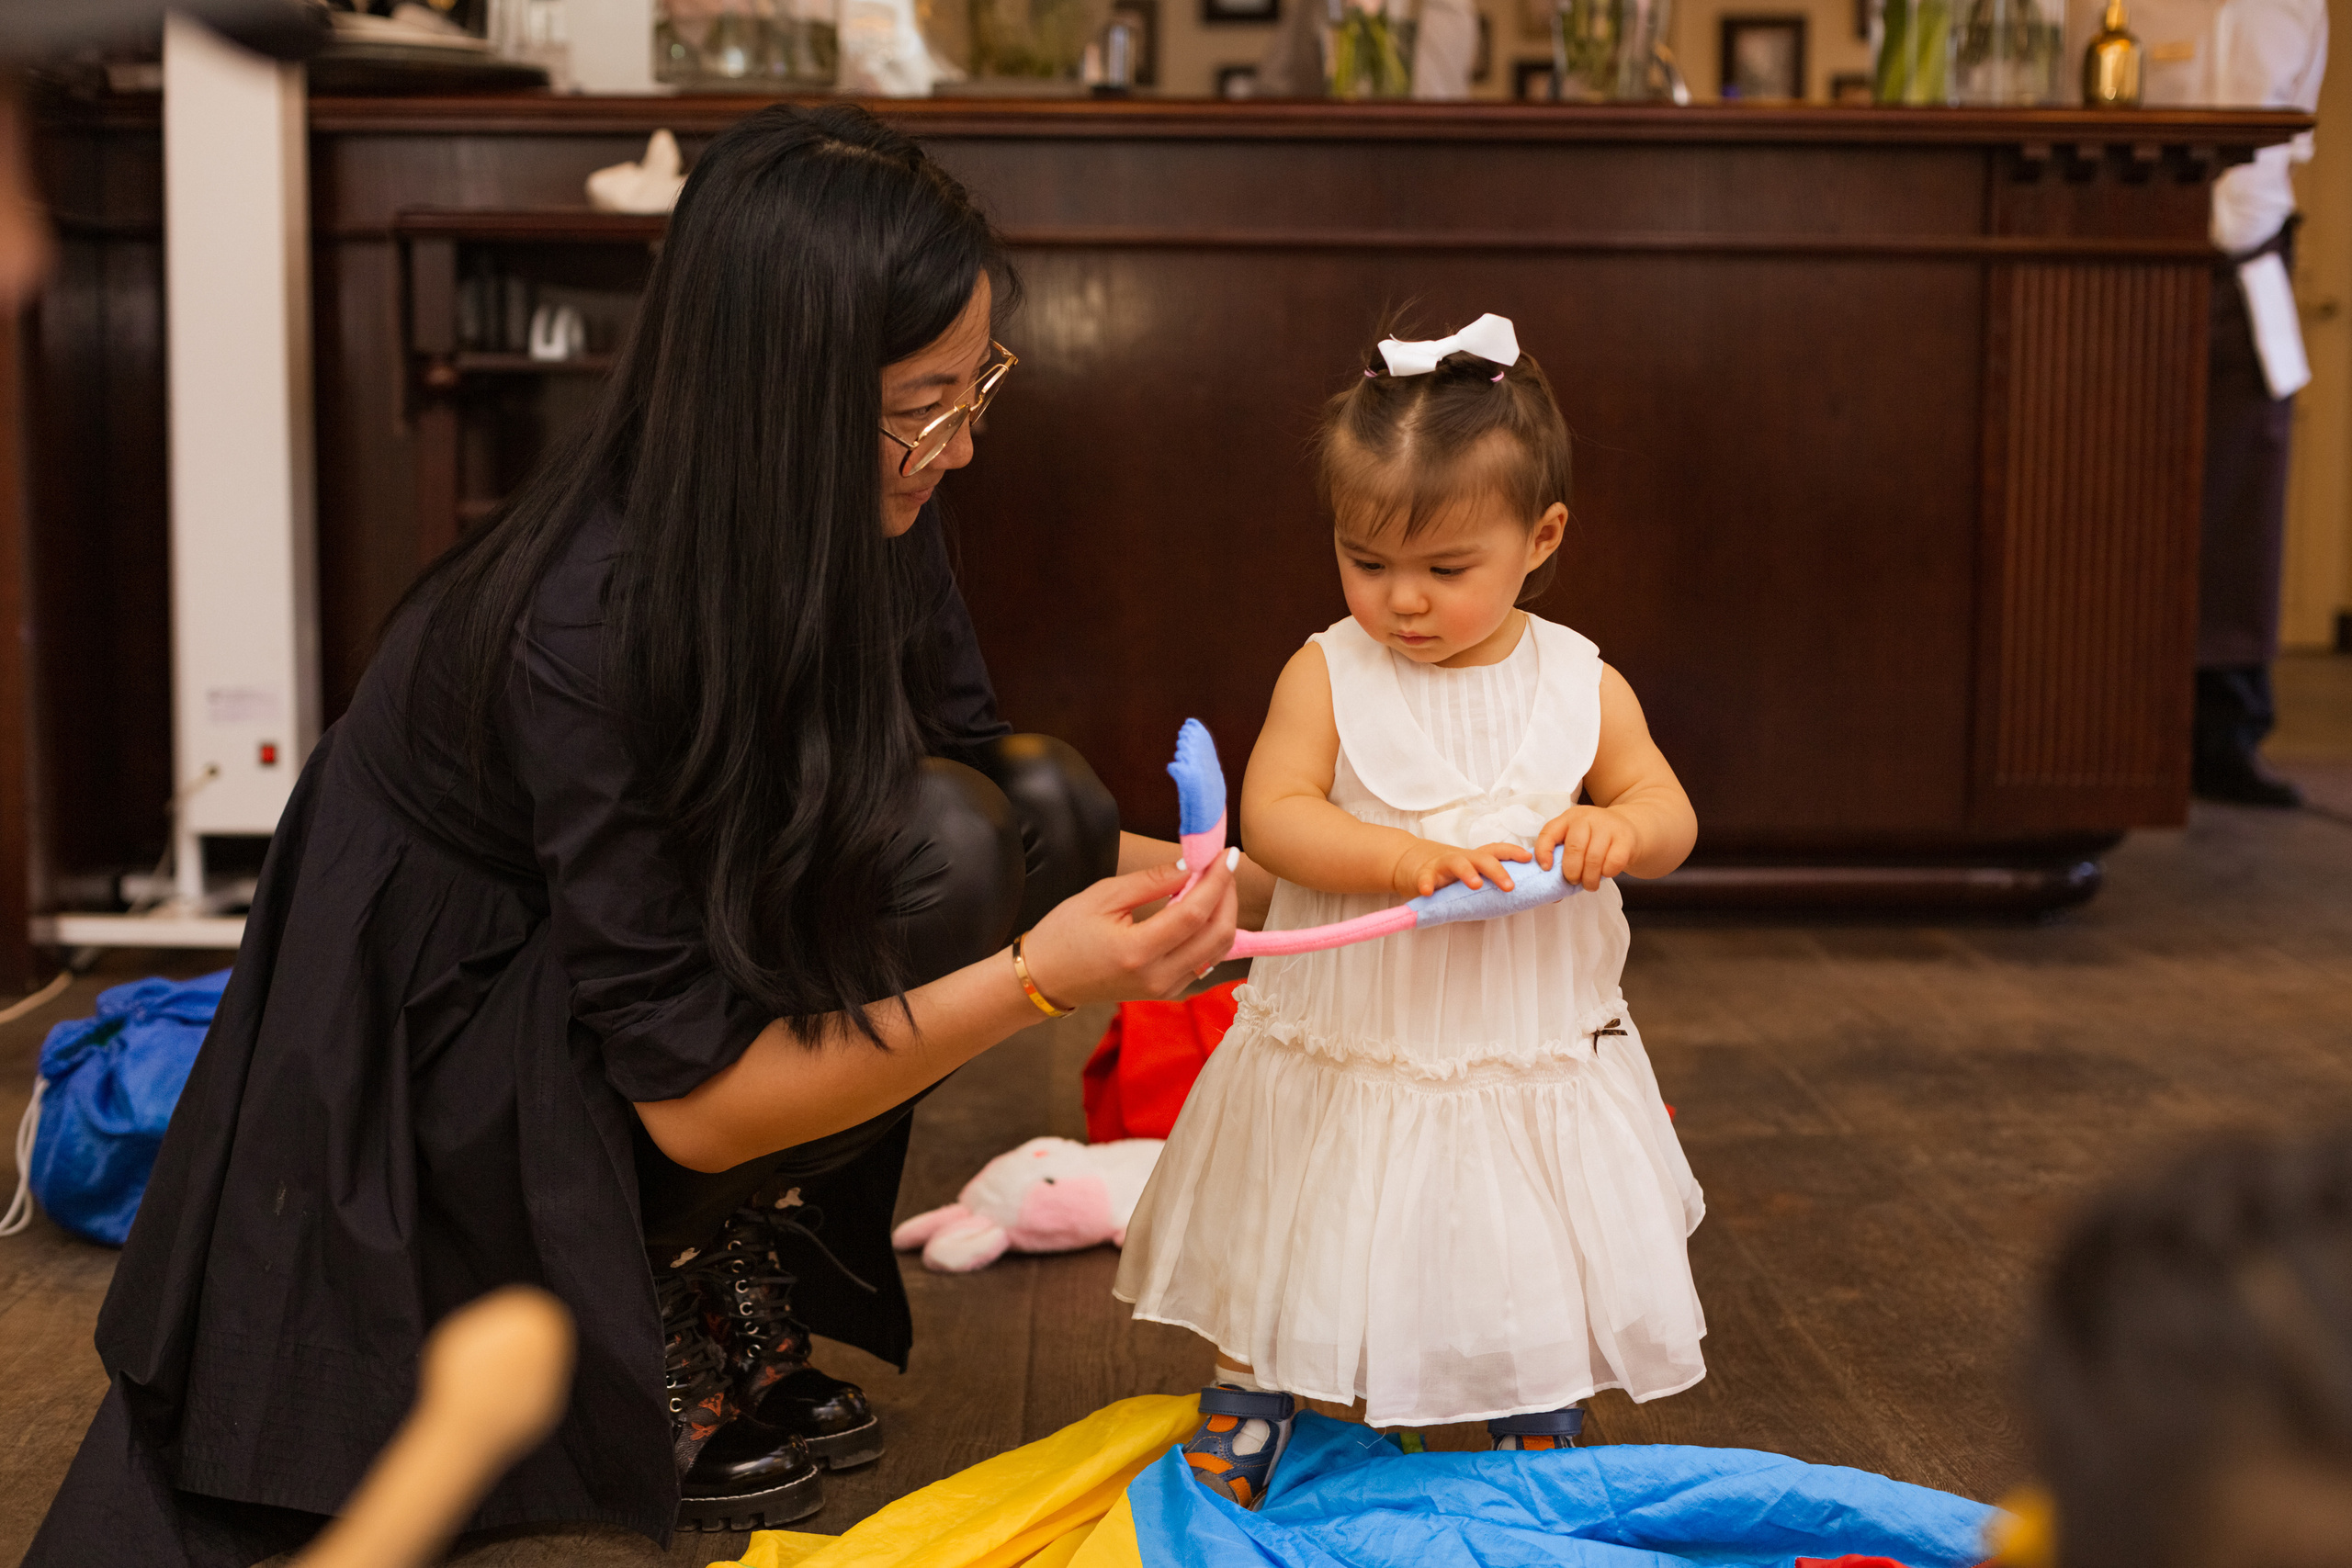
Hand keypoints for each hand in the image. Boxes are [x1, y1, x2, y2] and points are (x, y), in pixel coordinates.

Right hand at [1015, 853, 1238, 1006]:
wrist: (1046, 979)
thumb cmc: (1065, 933)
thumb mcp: (1102, 896)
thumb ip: (1150, 881)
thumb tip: (1190, 866)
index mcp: (1137, 951)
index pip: (1195, 914)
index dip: (1217, 881)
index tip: (1226, 854)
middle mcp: (1157, 976)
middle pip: (1217, 935)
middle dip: (1228, 895)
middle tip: (1222, 865)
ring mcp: (1165, 989)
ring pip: (1217, 951)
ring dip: (1224, 914)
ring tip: (1213, 883)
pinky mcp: (1167, 992)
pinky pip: (1204, 961)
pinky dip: (1212, 933)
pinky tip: (1202, 909)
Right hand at [1389, 838, 1531, 899]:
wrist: (1409, 861)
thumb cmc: (1446, 873)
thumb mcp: (1468, 872)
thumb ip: (1486, 884)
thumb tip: (1516, 901)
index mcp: (1474, 859)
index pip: (1496, 851)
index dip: (1513, 852)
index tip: (1528, 859)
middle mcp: (1461, 858)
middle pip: (1481, 858)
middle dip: (1497, 870)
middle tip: (1509, 886)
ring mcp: (1441, 865)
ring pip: (1456, 863)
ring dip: (1467, 872)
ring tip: (1476, 885)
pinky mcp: (1422, 874)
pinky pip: (1425, 878)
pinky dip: (1426, 884)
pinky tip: (1428, 892)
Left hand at [1535, 805, 1640, 890]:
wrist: (1627, 827)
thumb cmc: (1595, 839)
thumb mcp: (1576, 840)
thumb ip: (1563, 860)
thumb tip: (1554, 896)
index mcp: (1568, 819)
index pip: (1549, 832)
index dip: (1543, 852)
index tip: (1546, 869)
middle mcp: (1586, 818)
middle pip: (1574, 849)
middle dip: (1571, 872)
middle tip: (1573, 881)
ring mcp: (1607, 826)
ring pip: (1593, 858)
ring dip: (1589, 878)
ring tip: (1589, 884)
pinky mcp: (1625, 838)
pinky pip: (1613, 862)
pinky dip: (1607, 873)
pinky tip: (1605, 874)